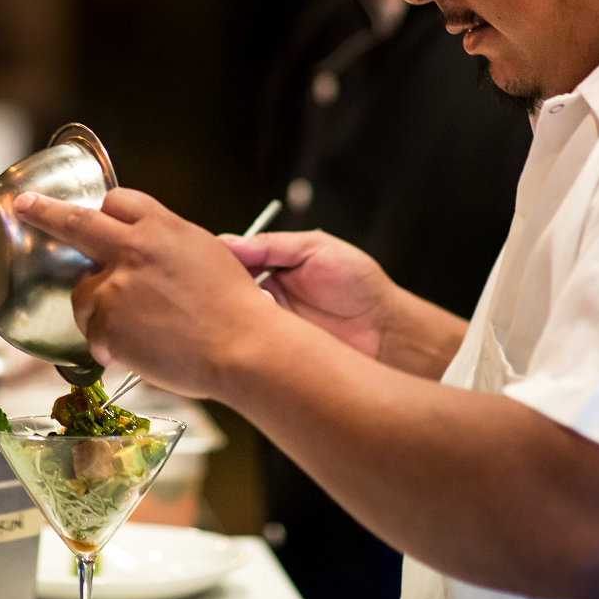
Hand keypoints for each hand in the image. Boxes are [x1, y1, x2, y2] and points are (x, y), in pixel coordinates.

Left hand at [12, 187, 278, 398]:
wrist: (242, 347)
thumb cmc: (234, 309)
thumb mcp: (205, 254)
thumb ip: (166, 245)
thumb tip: (144, 251)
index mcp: (161, 228)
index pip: (117, 201)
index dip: (102, 209)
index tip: (87, 207)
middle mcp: (133, 249)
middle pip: (76, 222)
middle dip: (45, 212)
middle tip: (27, 207)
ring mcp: (116, 285)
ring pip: (82, 292)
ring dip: (97, 308)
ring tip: (136, 329)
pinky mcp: (107, 321)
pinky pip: (92, 332)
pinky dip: (108, 344)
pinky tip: (137, 350)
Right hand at [219, 230, 397, 359]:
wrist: (386, 330)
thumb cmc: (359, 283)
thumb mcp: (315, 249)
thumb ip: (272, 245)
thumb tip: (229, 242)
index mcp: (271, 268)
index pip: (230, 262)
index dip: (217, 261)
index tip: (212, 262)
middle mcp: (264, 297)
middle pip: (224, 293)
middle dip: (222, 291)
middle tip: (231, 287)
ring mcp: (269, 328)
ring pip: (234, 322)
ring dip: (239, 315)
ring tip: (260, 305)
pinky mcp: (276, 356)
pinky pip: (252, 349)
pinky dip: (251, 342)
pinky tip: (259, 335)